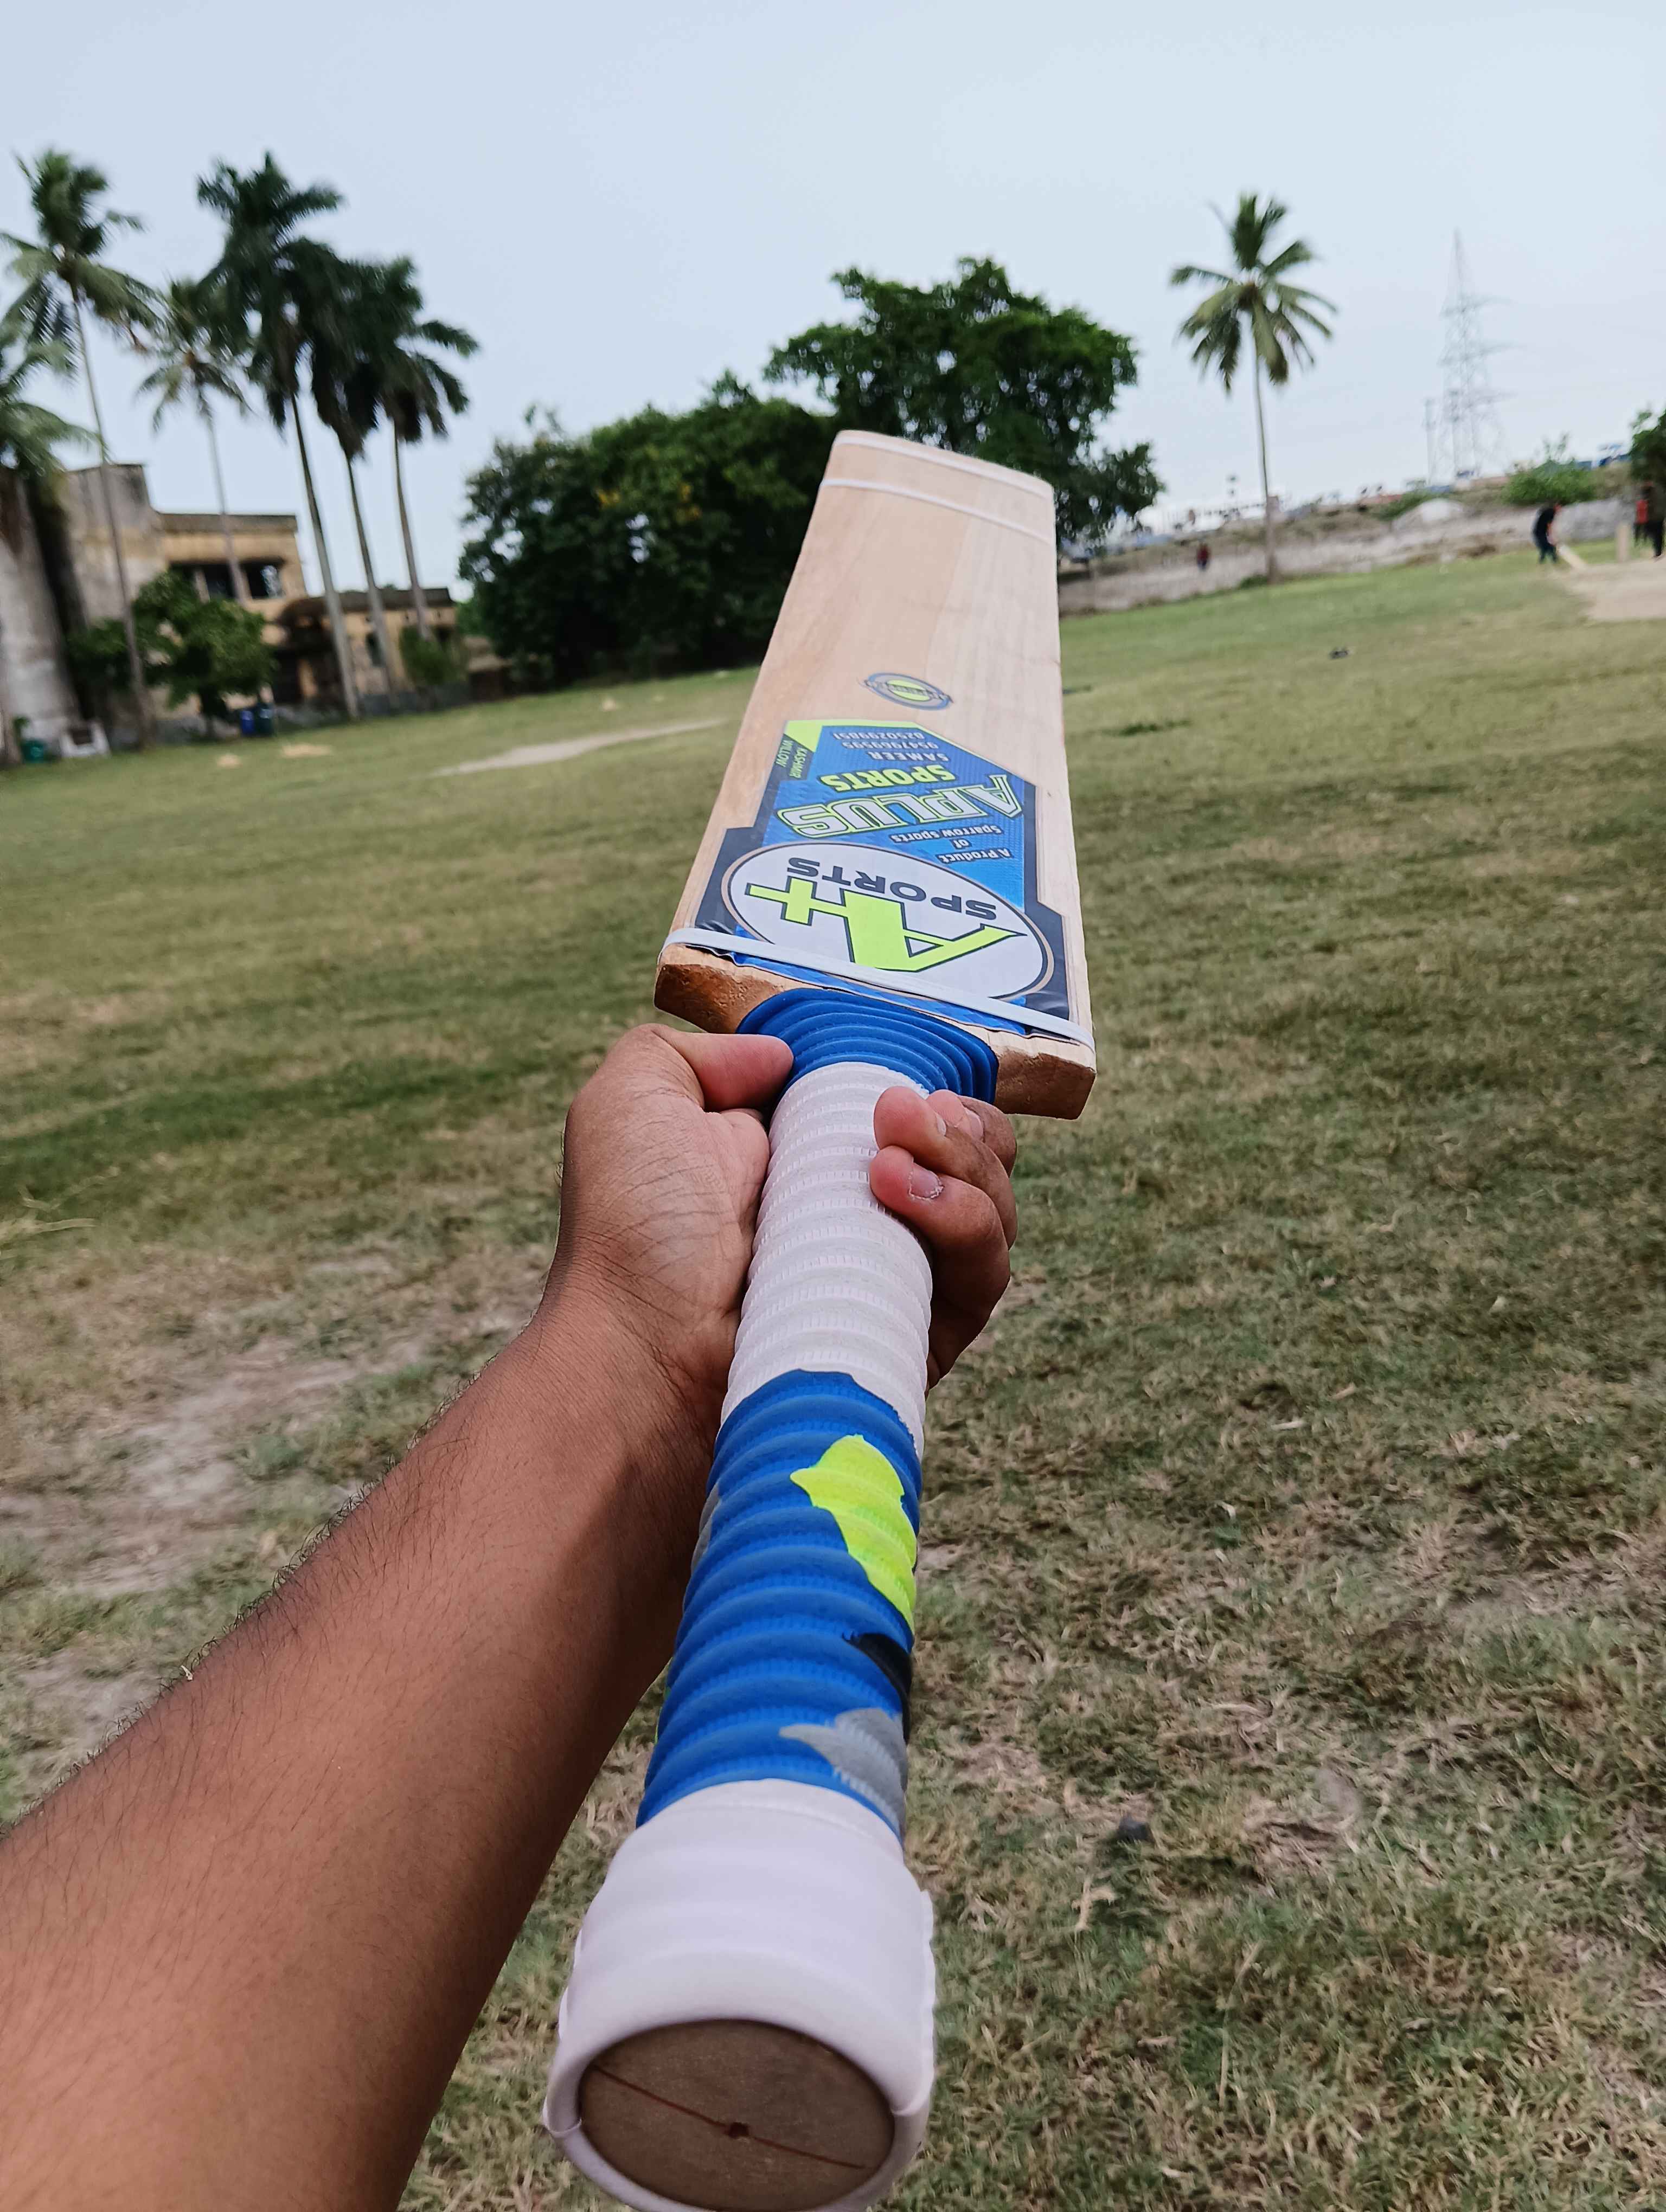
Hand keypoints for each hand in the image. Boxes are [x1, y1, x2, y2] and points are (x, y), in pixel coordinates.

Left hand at [537, 1027, 1018, 1470]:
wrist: (641, 1340)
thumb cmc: (632, 1227)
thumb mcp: (636, 1098)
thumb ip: (706, 1053)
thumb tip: (783, 1059)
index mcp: (814, 1165)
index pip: (923, 1120)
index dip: (936, 1095)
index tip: (901, 1083)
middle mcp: (867, 1220)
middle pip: (979, 1159)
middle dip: (963, 1123)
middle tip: (897, 1112)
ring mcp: (898, 1279)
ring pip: (993, 1211)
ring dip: (964, 1165)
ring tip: (888, 1160)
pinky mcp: (918, 1335)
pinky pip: (983, 1275)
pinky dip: (965, 1223)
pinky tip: (900, 1197)